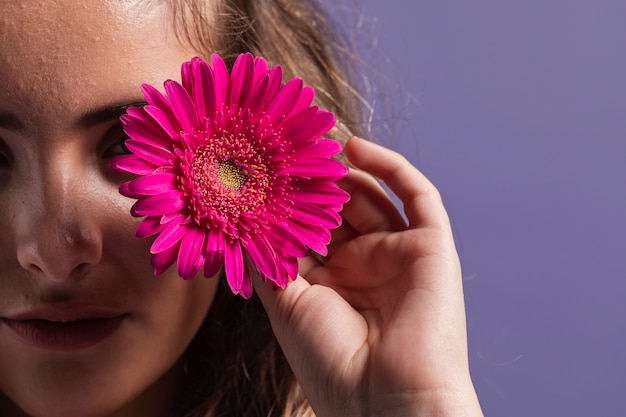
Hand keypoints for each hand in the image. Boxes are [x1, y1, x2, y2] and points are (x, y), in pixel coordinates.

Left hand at [254, 137, 482, 416]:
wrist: (387, 402)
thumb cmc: (331, 362)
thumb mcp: (286, 304)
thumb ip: (269, 258)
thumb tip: (245, 216)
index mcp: (333, 283)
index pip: (311, 228)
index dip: (291, 200)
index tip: (264, 169)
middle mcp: (366, 265)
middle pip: (340, 208)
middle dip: (316, 180)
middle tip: (289, 148)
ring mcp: (400, 254)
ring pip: (373, 196)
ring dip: (345, 170)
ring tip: (314, 146)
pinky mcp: (432, 246)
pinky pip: (416, 195)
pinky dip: (389, 167)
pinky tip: (354, 147)